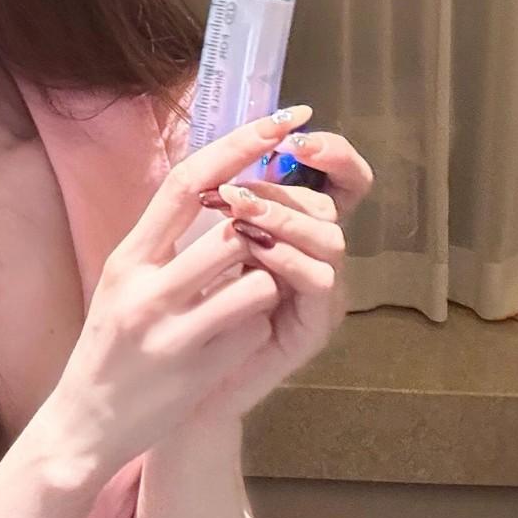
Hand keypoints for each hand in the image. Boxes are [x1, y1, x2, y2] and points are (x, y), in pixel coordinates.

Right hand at [55, 104, 333, 478]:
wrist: (84, 424)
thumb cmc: (111, 346)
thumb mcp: (124, 284)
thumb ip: (164, 243)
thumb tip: (214, 192)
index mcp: (128, 256)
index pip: (186, 182)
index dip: (237, 146)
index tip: (278, 121)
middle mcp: (144, 286)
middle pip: (230, 229)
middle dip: (262, 231)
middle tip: (273, 239)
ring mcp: (170, 330)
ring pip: (254, 280)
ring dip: (265, 283)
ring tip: (247, 298)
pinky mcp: (195, 370)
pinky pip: (254, 329)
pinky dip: (256, 328)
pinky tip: (235, 342)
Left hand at [185, 127, 374, 428]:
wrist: (177, 383)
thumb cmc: (187, 308)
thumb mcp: (197, 241)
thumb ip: (220, 197)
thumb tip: (224, 144)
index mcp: (295, 226)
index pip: (339, 179)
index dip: (333, 153)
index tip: (298, 135)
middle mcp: (315, 254)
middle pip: (330, 204)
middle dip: (284, 188)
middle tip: (235, 190)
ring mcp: (320, 291)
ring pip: (330, 238)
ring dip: (283, 217)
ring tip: (237, 211)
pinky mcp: (314, 326)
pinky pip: (320, 281)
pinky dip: (287, 258)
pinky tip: (253, 250)